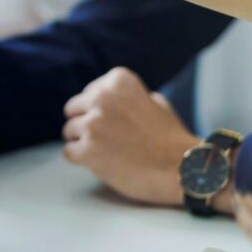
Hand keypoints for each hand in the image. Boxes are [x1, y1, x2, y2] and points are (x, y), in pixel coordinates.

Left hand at [61, 67, 200, 205]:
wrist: (183, 170)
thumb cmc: (171, 138)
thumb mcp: (154, 101)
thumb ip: (127, 95)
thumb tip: (105, 95)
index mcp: (118, 81)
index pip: (88, 93)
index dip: (100, 111)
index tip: (117, 124)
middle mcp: (102, 97)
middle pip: (73, 110)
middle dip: (86, 124)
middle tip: (109, 140)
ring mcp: (93, 124)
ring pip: (69, 131)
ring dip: (84, 143)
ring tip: (109, 153)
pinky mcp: (87, 150)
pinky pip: (68, 152)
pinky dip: (82, 160)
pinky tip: (102, 164)